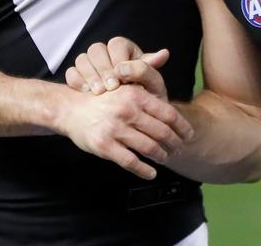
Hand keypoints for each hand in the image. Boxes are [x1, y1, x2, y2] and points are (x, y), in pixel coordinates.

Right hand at [55, 84, 193, 179]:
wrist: (71, 109)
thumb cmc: (103, 99)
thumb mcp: (125, 87)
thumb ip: (147, 91)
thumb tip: (172, 104)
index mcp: (136, 95)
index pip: (168, 114)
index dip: (182, 127)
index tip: (189, 135)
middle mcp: (127, 111)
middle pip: (162, 132)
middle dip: (174, 144)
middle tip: (179, 149)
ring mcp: (115, 129)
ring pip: (149, 148)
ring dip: (161, 156)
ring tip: (165, 158)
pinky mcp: (104, 146)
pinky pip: (130, 162)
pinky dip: (144, 170)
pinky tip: (151, 173)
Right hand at [66, 36, 171, 99]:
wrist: (129, 118)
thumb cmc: (144, 97)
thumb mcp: (151, 84)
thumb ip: (150, 70)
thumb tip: (164, 53)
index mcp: (125, 50)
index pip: (116, 44)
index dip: (118, 60)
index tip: (122, 77)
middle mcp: (106, 54)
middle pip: (96, 49)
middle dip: (102, 69)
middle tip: (110, 87)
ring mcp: (90, 65)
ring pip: (82, 59)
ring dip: (89, 75)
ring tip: (98, 92)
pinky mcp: (78, 77)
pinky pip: (71, 72)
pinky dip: (76, 81)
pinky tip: (85, 92)